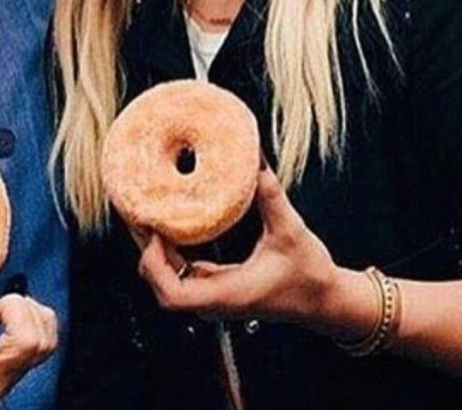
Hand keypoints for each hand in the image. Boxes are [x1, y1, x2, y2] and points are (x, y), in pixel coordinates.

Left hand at [136, 168, 338, 324]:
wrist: (325, 302)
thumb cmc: (310, 276)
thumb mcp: (290, 230)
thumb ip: (271, 195)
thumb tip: (254, 159)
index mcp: (227, 295)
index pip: (172, 294)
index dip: (154, 264)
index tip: (152, 229)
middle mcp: (214, 300)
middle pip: (160, 284)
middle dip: (144, 248)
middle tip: (136, 208)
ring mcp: (213, 295)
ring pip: (167, 278)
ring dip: (153, 248)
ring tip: (144, 211)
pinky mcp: (216, 286)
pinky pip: (180, 271)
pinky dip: (168, 250)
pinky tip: (168, 222)